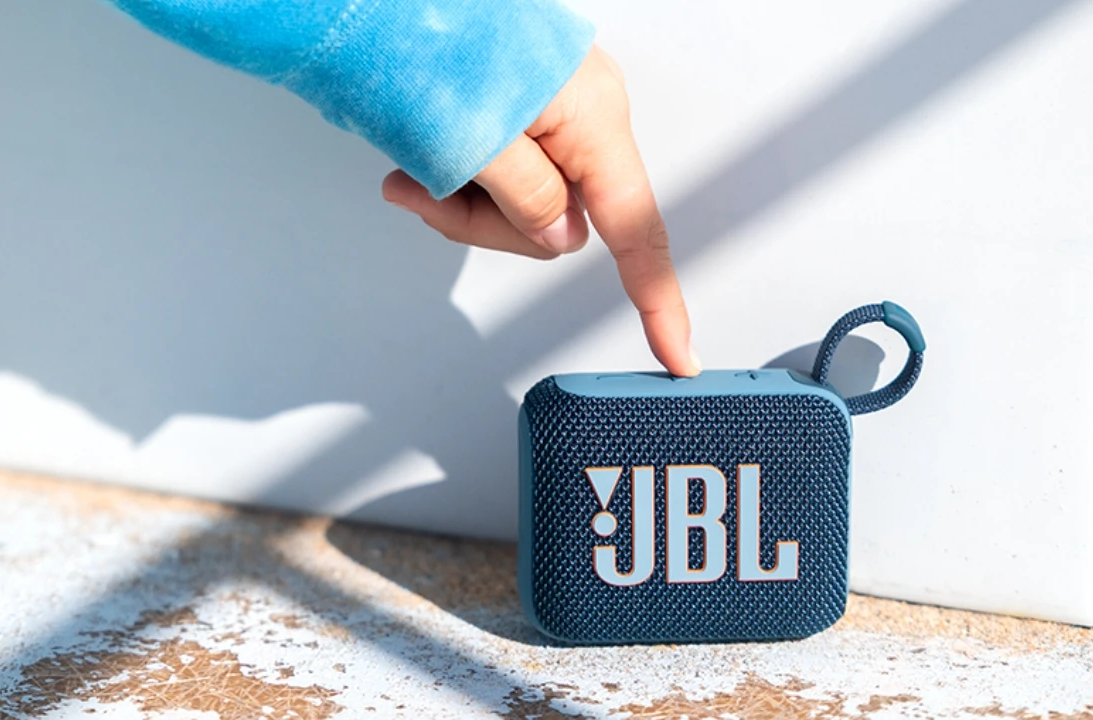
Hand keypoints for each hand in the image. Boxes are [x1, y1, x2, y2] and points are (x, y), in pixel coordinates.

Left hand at [382, 46, 699, 376]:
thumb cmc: (428, 41)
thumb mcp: (476, 140)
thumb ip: (527, 203)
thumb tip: (560, 237)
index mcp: (591, 119)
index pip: (637, 231)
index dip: (657, 299)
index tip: (678, 354)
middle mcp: (586, 115)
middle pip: (561, 222)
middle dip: (490, 225)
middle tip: (428, 193)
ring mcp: (556, 113)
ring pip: (525, 203)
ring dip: (464, 201)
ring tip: (414, 167)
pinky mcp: (526, 111)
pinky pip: (507, 172)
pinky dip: (462, 179)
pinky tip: (422, 158)